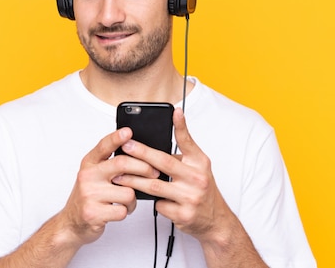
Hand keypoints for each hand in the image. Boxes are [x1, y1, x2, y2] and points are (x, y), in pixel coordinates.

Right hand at [58, 127, 160, 246]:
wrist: (71, 223)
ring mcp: (90, 194)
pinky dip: (126, 212)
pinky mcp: (94, 213)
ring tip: (126, 201)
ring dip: (133, 199)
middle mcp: (88, 176)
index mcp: (89, 163)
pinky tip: (119, 210)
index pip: (104, 146)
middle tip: (153, 172)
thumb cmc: (88, 197)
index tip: (128, 132)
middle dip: (143, 168)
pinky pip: (123, 210)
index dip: (116, 138)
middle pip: (122, 164)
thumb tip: (137, 153)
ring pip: (128, 192)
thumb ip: (109, 164)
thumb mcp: (94, 175)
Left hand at [113, 108, 231, 241]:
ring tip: (118, 175)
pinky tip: (146, 199)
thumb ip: (182, 157)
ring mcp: (190, 197)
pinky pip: (158, 204)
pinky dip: (151, 201)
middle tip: (126, 146)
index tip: (175, 112)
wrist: (216, 220)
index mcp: (200, 163)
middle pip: (164, 162)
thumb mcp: (199, 169)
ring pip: (154, 185)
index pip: (188, 142)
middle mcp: (197, 178)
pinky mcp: (182, 214)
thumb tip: (157, 143)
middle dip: (141, 153)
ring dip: (133, 180)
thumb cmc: (203, 190)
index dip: (181, 126)